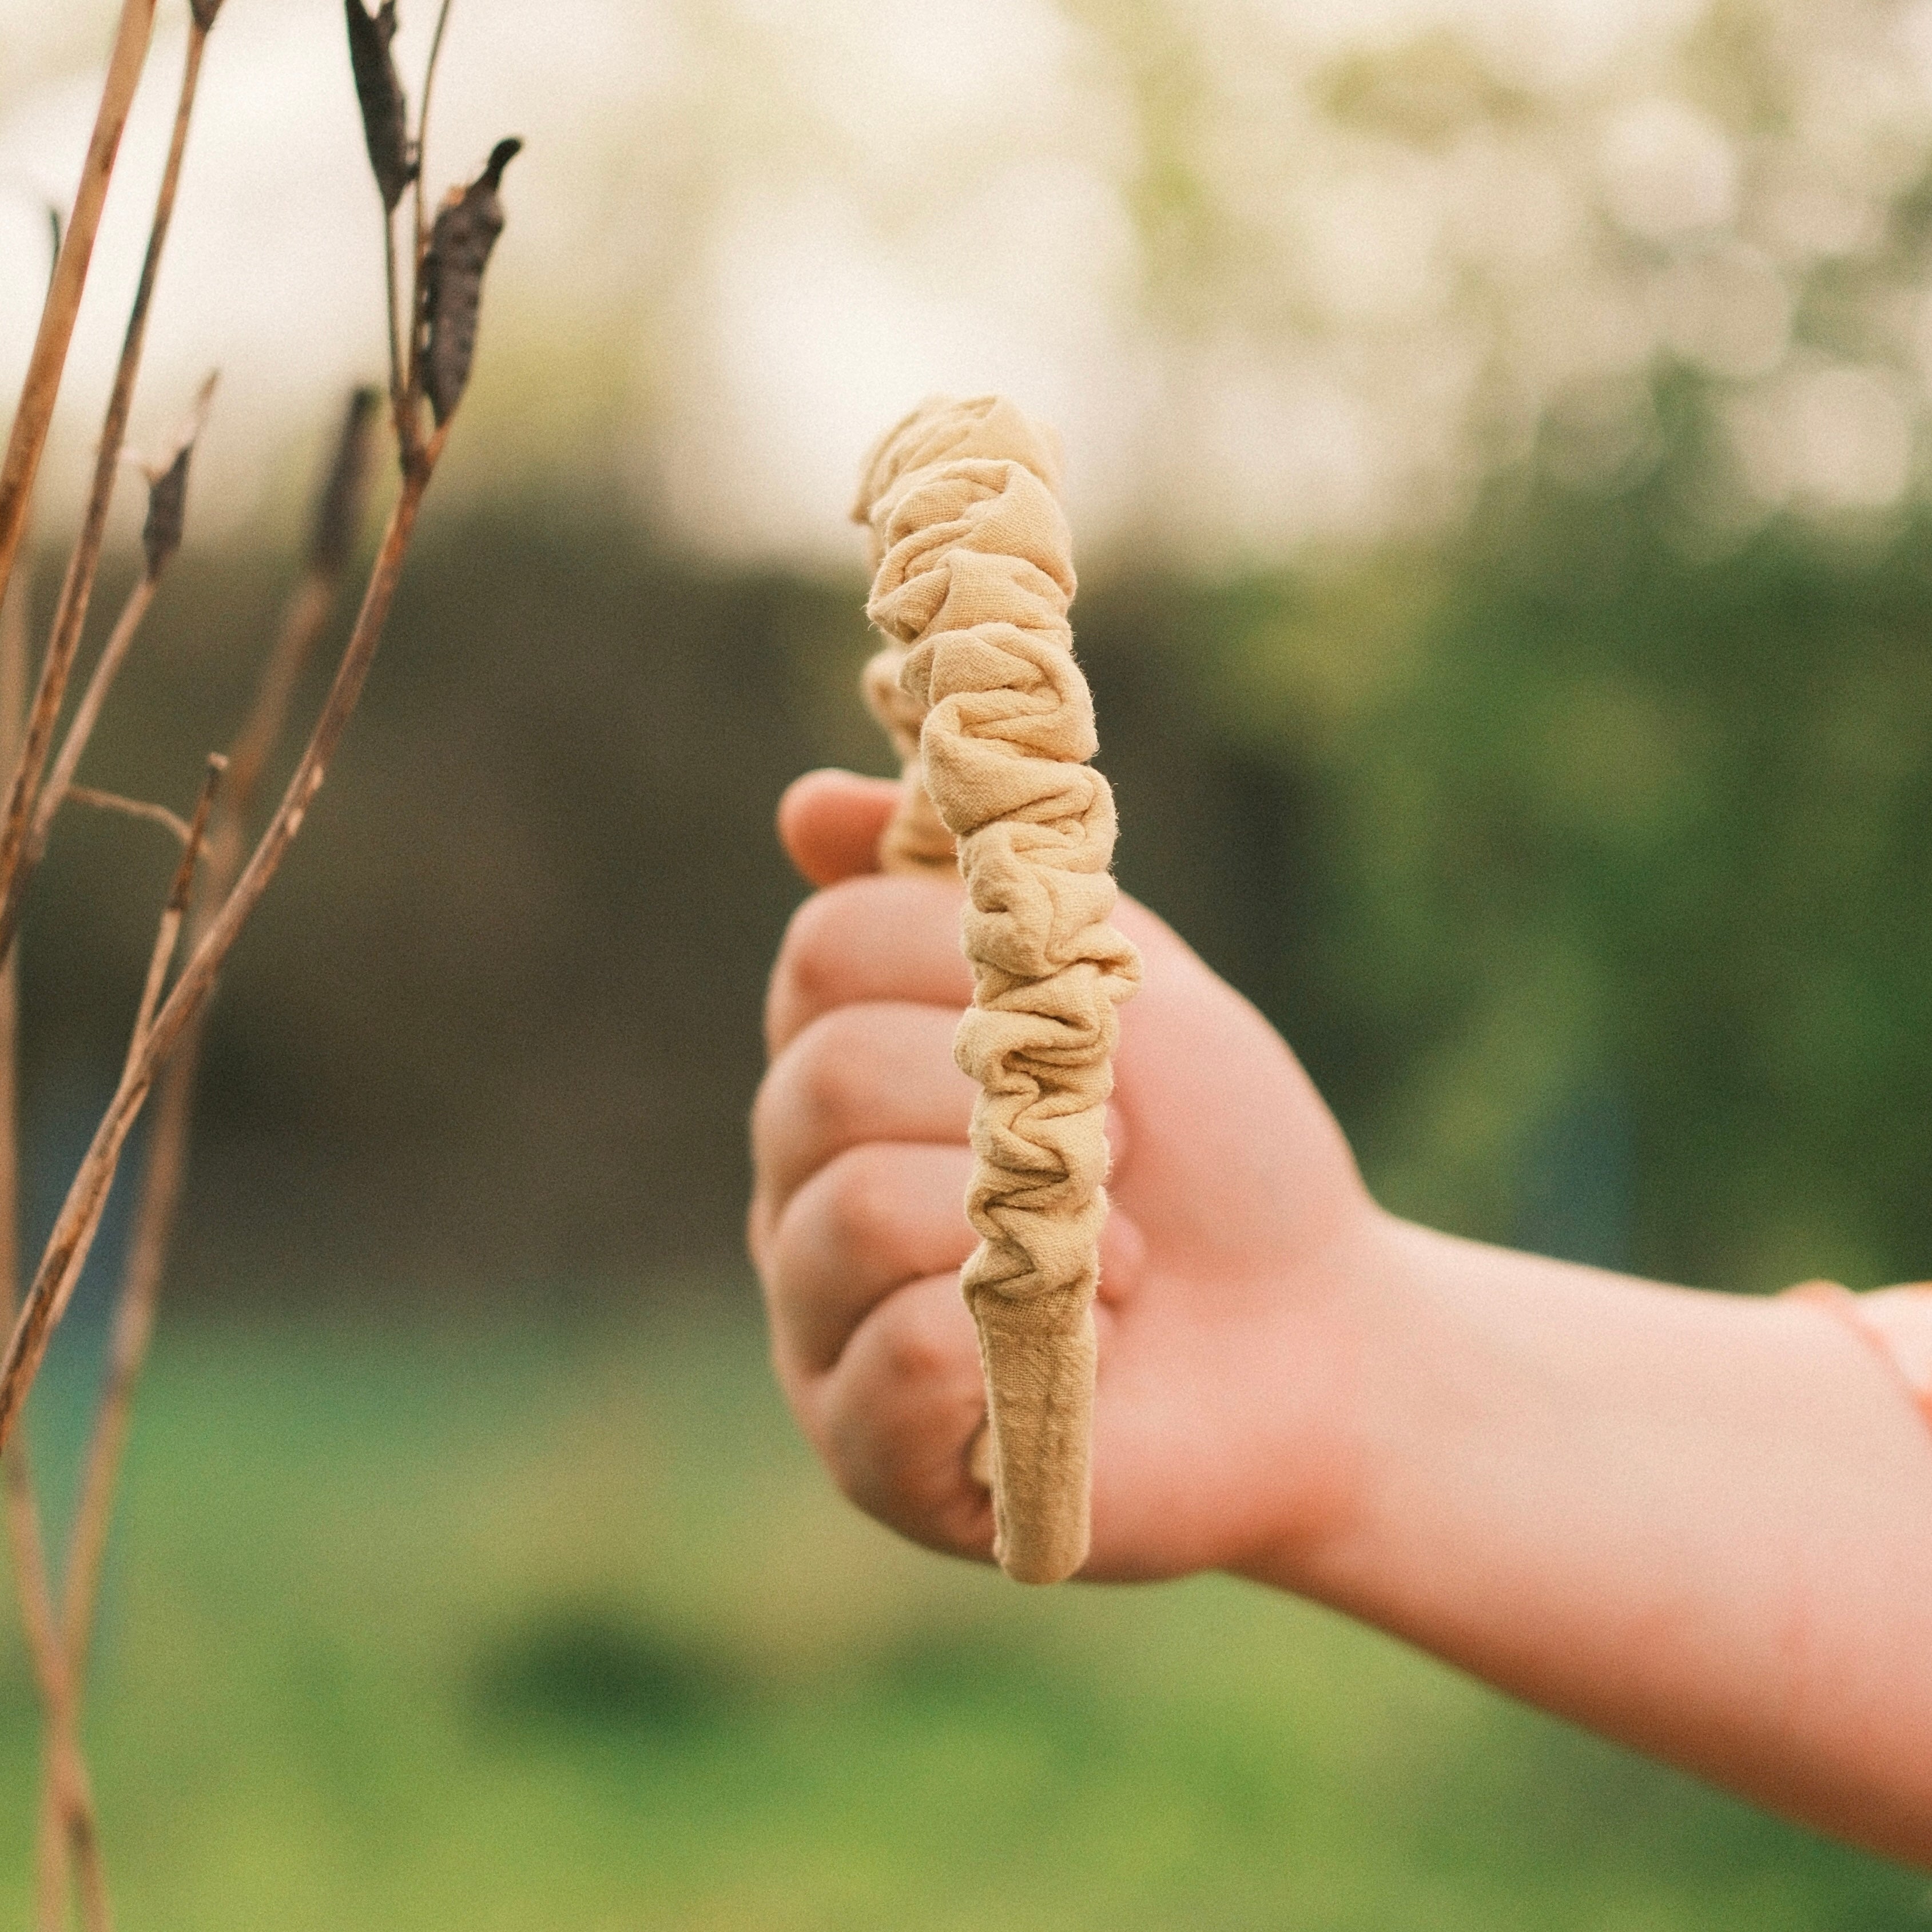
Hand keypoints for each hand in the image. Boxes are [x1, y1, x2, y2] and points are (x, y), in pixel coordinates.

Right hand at [749, 769, 1382, 1579]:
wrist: (1321, 1338)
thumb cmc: (1217, 1158)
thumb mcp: (1118, 986)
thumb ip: (975, 892)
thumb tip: (799, 805)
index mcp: (850, 1064)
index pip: (823, 953)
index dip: (962, 965)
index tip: (1083, 1013)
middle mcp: (804, 1186)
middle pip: (819, 1080)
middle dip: (997, 1103)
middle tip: (1113, 1156)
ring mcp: (822, 1321)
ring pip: (846, 1216)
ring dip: (1022, 1227)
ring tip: (1117, 1265)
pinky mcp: (868, 1448)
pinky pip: (889, 1362)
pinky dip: (1008, 1341)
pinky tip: (1080, 1354)